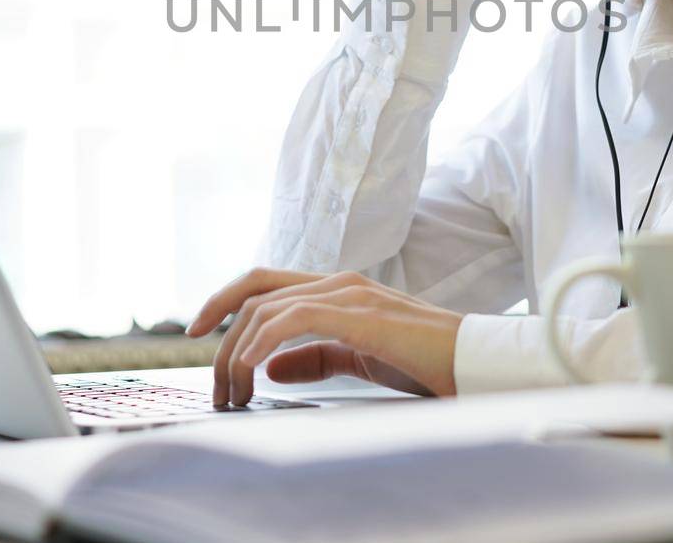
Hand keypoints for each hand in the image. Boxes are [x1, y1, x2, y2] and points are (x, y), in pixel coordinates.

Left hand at [186, 268, 462, 406]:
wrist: (475, 363)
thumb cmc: (427, 362)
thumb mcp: (360, 360)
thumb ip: (318, 357)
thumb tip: (272, 366)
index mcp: (338, 290)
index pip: (266, 284)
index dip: (224, 301)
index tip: (198, 332)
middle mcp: (339, 282)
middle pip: (255, 290)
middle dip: (219, 331)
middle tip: (213, 382)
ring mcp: (350, 294)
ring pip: (268, 307)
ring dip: (237, 350)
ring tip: (232, 390)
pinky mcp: (361, 314)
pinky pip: (295, 319)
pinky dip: (263, 342)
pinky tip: (251, 368)